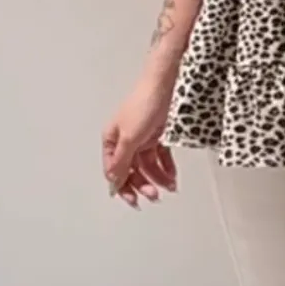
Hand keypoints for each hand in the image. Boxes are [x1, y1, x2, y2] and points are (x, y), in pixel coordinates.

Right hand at [102, 67, 178, 209]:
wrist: (166, 84)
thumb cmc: (144, 102)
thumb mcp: (130, 138)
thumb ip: (122, 162)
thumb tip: (114, 181)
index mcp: (112, 140)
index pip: (114, 171)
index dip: (123, 187)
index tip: (134, 201)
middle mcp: (126, 140)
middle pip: (132, 170)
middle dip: (143, 184)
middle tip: (154, 195)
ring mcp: (142, 138)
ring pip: (148, 166)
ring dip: (158, 178)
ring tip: (169, 186)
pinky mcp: (158, 135)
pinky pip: (161, 157)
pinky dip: (166, 167)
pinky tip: (172, 176)